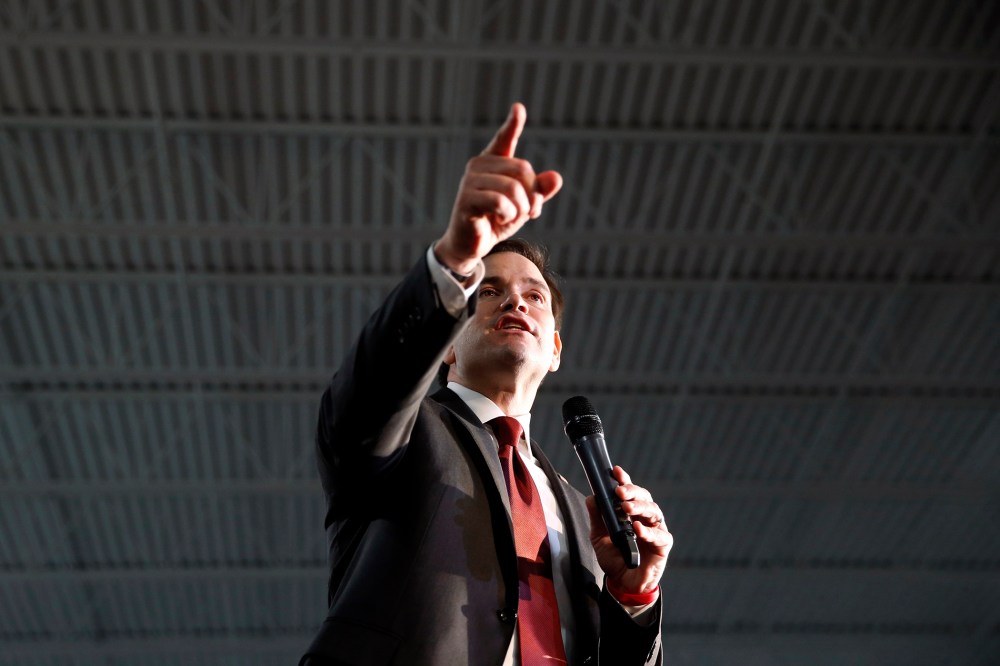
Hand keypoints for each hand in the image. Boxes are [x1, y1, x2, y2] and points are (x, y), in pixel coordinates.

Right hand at [434, 102, 562, 274]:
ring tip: (513, 218)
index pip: (504, 139)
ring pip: (513, 188)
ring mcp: (470, 181)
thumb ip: (539, 191)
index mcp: (493, 162)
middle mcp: (479, 166)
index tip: (519, 108)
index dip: (513, 124)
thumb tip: (556, 177)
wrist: (471, 245)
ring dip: (521, 209)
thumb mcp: (523, 206)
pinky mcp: (466, 200)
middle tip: (530, 212)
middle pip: (522, 169)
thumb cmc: (496, 220)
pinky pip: (500, 202)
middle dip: (532, 195)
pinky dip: (508, 214)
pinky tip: (501, 219)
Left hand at [587, 466, 672, 598]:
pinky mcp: (663, 545)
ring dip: (640, 507)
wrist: (623, 582)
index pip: (629, 492)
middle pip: (644, 497)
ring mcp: (656, 529)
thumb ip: (596, 518)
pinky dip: (648, 531)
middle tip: (619, 491)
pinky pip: (660, 535)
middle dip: (632, 491)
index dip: (624, 480)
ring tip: (626, 507)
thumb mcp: (598, 537)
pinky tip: (638, 528)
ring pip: (653, 511)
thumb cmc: (614, 557)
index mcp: (631, 512)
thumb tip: (591, 498)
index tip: (615, 471)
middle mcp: (645, 517)